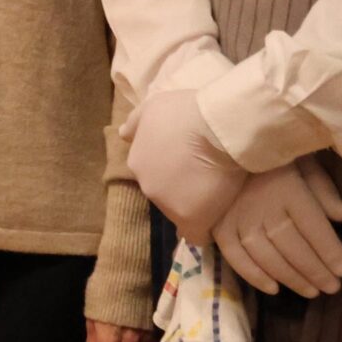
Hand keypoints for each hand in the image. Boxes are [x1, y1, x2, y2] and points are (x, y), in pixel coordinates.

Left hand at [127, 89, 248, 241]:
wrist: (217, 128)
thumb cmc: (187, 112)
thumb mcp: (153, 107)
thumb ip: (136, 123)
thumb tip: (124, 135)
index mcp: (137, 162)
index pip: (152, 174)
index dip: (173, 171)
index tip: (191, 165)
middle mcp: (147, 187)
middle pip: (165, 195)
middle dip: (182, 188)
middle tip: (207, 176)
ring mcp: (168, 206)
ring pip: (180, 212)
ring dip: (196, 206)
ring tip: (218, 192)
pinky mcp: (192, 220)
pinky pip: (196, 234)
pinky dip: (204, 230)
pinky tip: (216, 221)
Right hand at [214, 158, 341, 297]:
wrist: (226, 144)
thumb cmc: (273, 155)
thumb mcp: (305, 163)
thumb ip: (323, 189)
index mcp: (288, 188)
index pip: (313, 227)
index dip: (330, 251)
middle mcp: (263, 205)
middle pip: (292, 245)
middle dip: (314, 271)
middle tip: (332, 288)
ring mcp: (237, 216)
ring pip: (266, 255)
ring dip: (290, 277)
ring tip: (310, 292)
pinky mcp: (219, 225)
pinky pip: (234, 255)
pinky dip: (253, 275)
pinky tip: (273, 288)